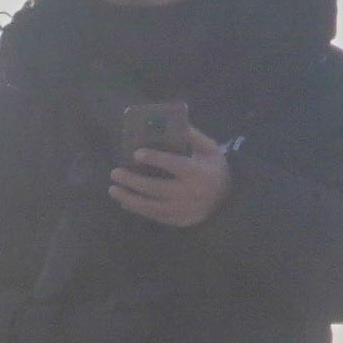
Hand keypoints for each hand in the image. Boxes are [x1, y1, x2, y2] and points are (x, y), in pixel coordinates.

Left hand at [105, 121, 232, 229]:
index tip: (136, 153)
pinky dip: (137, 209)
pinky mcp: (179, 221)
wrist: (228, 198)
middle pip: (156, 188)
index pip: (174, 165)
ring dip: (128, 198)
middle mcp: (191, 193)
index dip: (155, 159)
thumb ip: (192, 136)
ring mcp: (184, 210)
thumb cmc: (214, 168)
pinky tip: (124, 202)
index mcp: (199, 172)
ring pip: (151, 206)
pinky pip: (154, 216)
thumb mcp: (209, 149)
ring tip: (113, 189)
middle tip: (114, 173)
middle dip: (133, 181)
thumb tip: (169, 121)